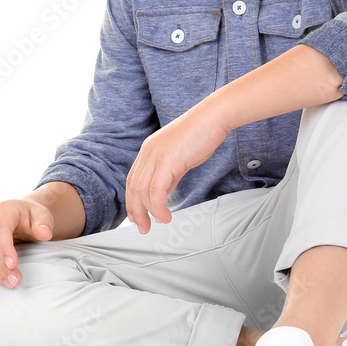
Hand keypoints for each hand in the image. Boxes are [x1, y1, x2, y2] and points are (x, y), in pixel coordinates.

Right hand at [0, 198, 53, 288]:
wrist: (21, 216)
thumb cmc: (32, 217)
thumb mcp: (42, 216)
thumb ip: (44, 223)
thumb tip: (45, 234)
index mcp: (3, 210)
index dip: (4, 249)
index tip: (13, 265)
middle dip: (1, 266)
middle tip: (16, 281)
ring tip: (9, 284)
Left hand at [126, 102, 228, 233]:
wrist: (214, 117)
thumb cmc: (202, 134)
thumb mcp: (180, 156)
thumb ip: (169, 174)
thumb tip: (164, 191)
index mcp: (148, 150)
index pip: (132, 180)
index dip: (132, 201)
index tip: (137, 217)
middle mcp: (147, 152)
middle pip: (133, 188)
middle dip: (137, 212)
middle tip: (143, 228)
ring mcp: (155, 155)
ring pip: (142, 192)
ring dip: (149, 212)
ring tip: (160, 222)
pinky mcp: (167, 160)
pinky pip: (156, 191)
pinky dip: (159, 207)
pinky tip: (166, 215)